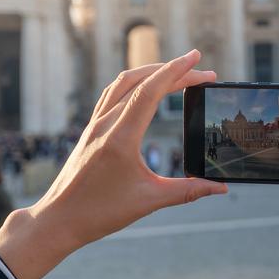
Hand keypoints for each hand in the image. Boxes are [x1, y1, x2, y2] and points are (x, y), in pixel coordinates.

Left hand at [0, 50, 226, 278]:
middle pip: (140, 81)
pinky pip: (111, 94)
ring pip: (123, 83)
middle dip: (173, 71)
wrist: (58, 220)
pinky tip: (144, 88)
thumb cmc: (100, 212)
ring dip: (151, 72)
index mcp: (121, 138)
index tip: (197, 58)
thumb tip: (220, 187)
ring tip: (176, 73)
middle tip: (201, 72)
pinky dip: (133, 83)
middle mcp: (105, 124)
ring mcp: (95, 125)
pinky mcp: (90, 130)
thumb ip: (188, 191)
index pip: (150, 91)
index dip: (176, 71)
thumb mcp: (149, 201)